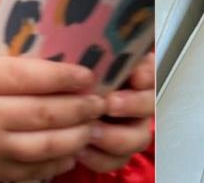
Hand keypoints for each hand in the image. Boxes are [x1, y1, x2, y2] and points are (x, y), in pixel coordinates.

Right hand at [0, 17, 104, 182]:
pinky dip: (53, 165)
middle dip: (80, 107)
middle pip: (44, 113)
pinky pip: (28, 173)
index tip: (87, 73)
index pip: (26, 76)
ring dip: (74, 137)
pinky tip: (69, 154)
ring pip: (42, 146)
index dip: (63, 75)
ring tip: (92, 126)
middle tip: (100, 100)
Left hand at [75, 53, 154, 172]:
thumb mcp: (76, 59)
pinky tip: (80, 150)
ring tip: (91, 132)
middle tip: (110, 103)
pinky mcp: (116, 153)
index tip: (136, 75)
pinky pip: (116, 160)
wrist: (52, 105)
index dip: (148, 74)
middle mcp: (137, 100)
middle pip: (149, 104)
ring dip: (116, 136)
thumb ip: (90, 54)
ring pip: (138, 137)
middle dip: (133, 105)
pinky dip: (99, 158)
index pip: (151, 69)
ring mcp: (130, 128)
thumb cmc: (67, 77)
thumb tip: (91, 44)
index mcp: (132, 72)